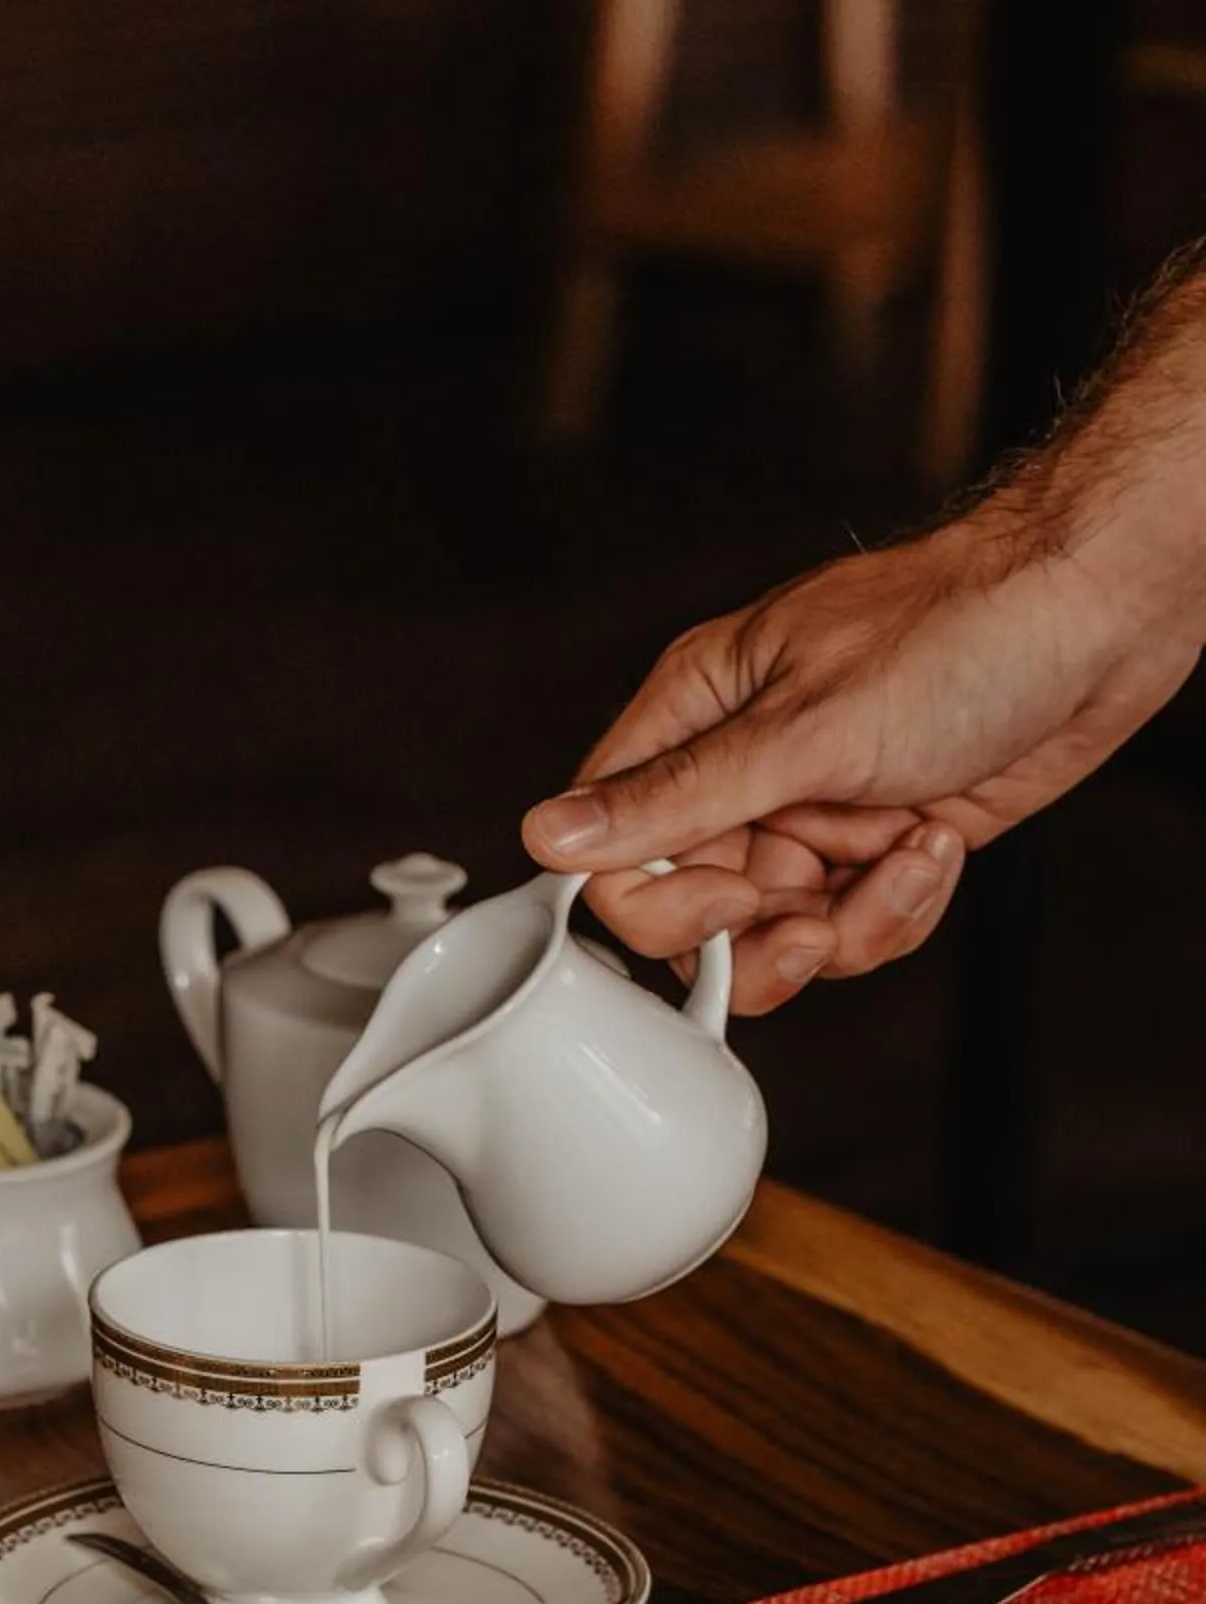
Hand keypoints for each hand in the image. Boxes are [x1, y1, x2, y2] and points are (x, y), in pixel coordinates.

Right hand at [522, 515, 1201, 1011]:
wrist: (1102, 616)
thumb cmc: (963, 628)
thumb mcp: (805, 725)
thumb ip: (675, 797)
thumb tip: (552, 836)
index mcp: (697, 714)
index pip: (614, 843)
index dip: (655, 900)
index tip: (724, 902)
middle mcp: (745, 771)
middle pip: (693, 911)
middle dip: (762, 932)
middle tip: (814, 916)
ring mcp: (812, 813)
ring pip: (778, 936)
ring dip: (848, 923)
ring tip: (901, 859)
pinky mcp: (877, 847)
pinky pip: (854, 927)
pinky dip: (900, 906)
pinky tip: (936, 842)